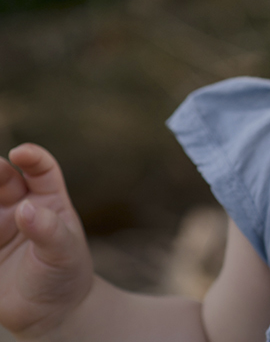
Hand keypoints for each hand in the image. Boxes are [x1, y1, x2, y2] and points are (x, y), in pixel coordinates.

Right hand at [0, 144, 94, 339]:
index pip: (40, 169)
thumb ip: (48, 230)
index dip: (31, 157)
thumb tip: (26, 209)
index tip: (19, 153)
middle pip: (2, 180)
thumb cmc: (66, 275)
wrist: (52, 313)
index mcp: (49, 200)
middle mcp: (20, 208)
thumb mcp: (64, 252)